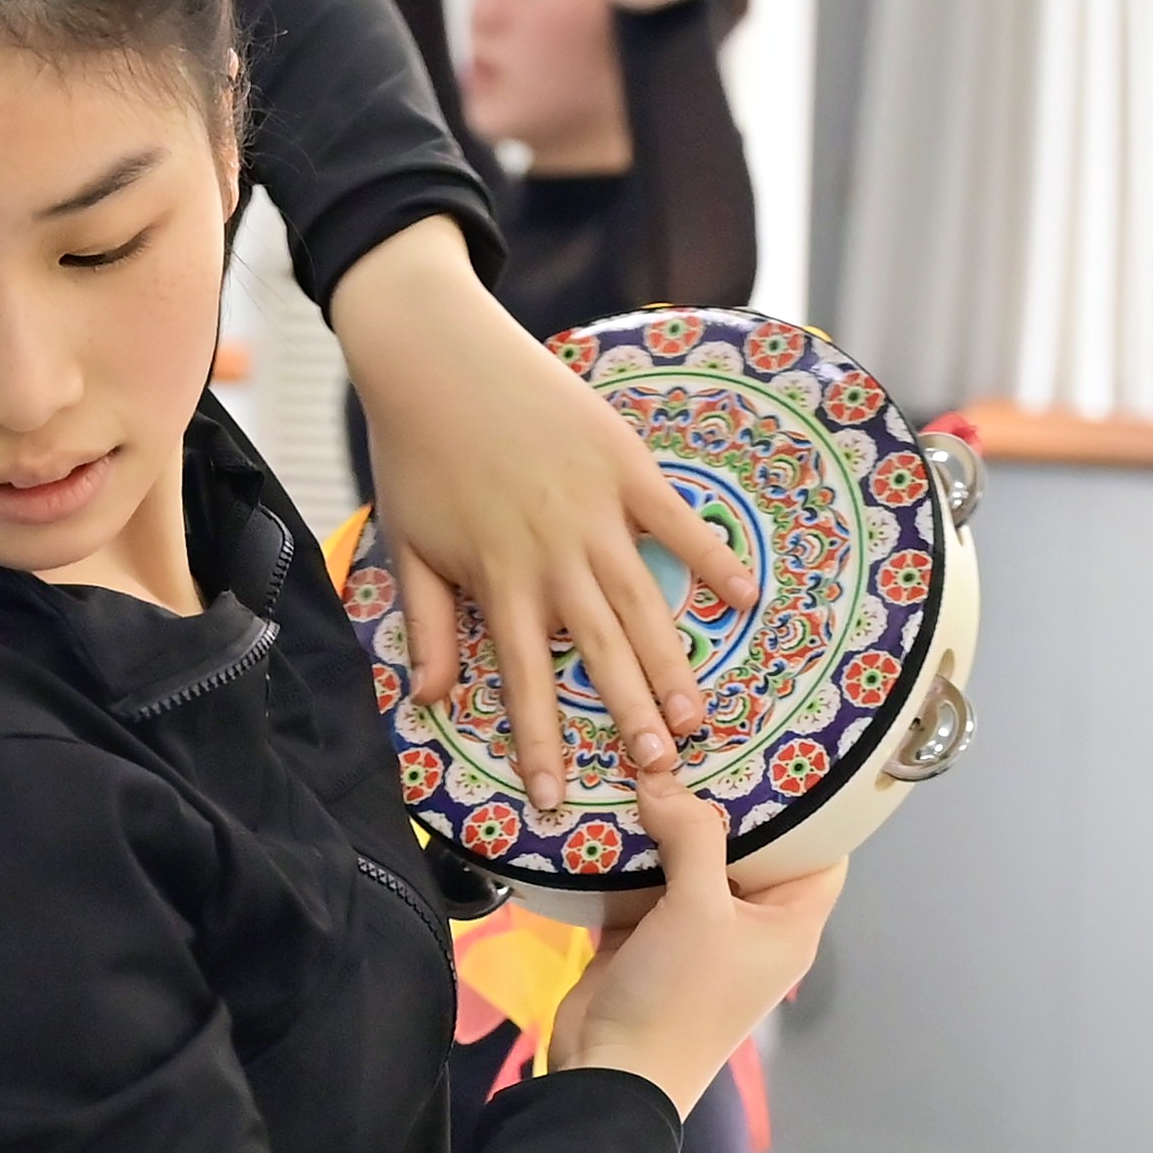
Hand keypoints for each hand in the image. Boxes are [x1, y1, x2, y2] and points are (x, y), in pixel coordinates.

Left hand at [329, 218, 758, 812]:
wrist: (436, 354)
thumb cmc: (417, 451)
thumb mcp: (409, 544)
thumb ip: (427, 625)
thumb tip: (430, 700)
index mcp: (498, 580)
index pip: (522, 680)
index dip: (541, 743)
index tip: (555, 798)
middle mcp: (552, 556)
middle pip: (598, 651)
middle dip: (628, 715)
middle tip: (658, 770)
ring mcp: (595, 511)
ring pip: (643, 602)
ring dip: (671, 663)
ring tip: (695, 717)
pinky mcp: (625, 465)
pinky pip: (677, 522)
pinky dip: (712, 560)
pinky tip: (743, 600)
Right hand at [547, 778, 838, 1113]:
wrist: (610, 1074)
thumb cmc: (679, 999)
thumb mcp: (699, 910)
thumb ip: (691, 835)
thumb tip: (663, 779)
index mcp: (789, 923)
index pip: (818, 851)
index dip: (803, 806)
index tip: (771, 752)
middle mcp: (750, 925)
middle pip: (746, 846)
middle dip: (719, 800)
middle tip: (698, 740)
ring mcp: (696, 932)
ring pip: (688, 859)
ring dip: (666, 821)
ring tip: (651, 758)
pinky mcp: (646, 936)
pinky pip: (643, 879)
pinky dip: (628, 850)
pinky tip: (611, 804)